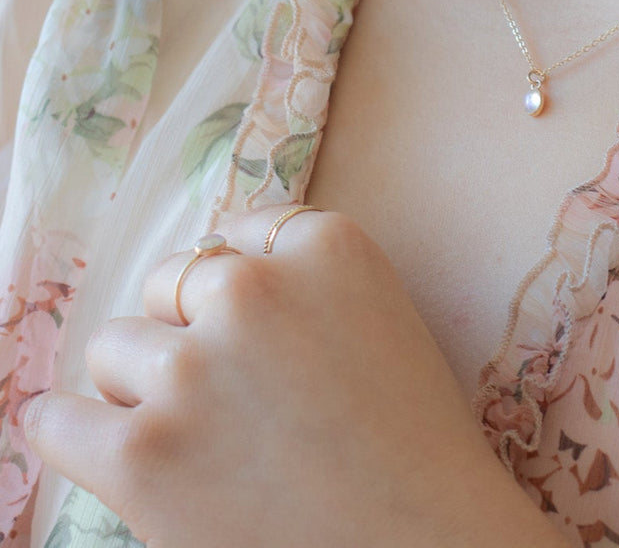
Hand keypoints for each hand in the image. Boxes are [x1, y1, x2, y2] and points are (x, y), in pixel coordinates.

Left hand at [23, 204, 563, 547]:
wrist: (429, 544)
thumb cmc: (413, 443)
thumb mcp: (378, 319)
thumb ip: (306, 282)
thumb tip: (209, 277)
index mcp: (328, 247)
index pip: (241, 235)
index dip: (240, 287)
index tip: (252, 328)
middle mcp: (255, 289)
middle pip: (170, 281)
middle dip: (187, 327)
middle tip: (227, 390)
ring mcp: (194, 368)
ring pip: (115, 346)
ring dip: (143, 384)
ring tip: (195, 433)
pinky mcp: (143, 451)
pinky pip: (56, 420)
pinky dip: (72, 432)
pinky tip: (106, 448)